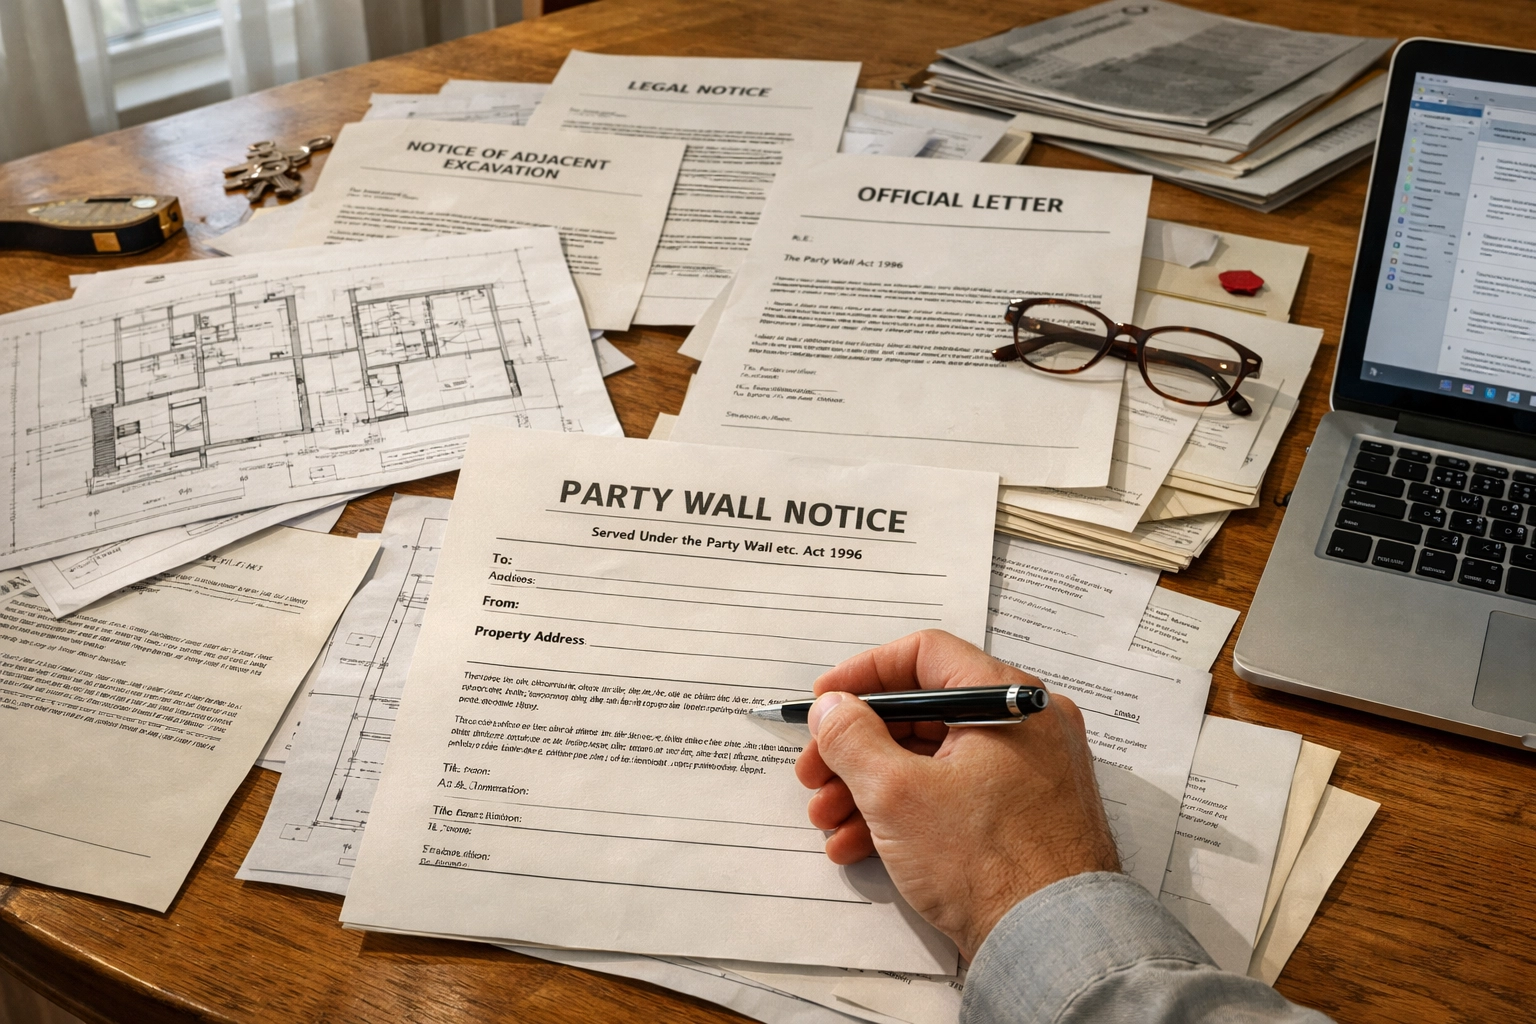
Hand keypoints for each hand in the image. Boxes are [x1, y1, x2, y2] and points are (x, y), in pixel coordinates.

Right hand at [794, 629, 1119, 959]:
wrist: (1054, 945)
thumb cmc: (992, 864)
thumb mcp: (898, 794)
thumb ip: (852, 739)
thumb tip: (831, 707)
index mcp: (1006, 700)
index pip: (925, 655)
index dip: (864, 674)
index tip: (824, 701)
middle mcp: (1025, 727)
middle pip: (923, 714)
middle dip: (856, 747)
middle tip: (814, 772)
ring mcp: (1028, 774)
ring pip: (932, 760)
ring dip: (869, 785)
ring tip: (827, 819)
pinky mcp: (1023, 817)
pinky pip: (954, 796)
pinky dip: (905, 812)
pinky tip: (858, 845)